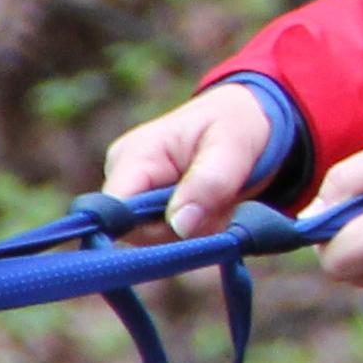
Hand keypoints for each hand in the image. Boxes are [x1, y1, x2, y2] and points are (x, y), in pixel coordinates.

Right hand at [112, 87, 280, 241]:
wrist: (246, 120)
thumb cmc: (237, 123)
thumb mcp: (233, 144)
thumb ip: (209, 183)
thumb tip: (180, 226)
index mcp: (134, 156)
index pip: (115, 211)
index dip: (146, 230)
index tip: (191, 228)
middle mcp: (125, 179)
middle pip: (138, 234)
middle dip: (186, 230)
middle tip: (223, 205)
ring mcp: (136, 198)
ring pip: (157, 242)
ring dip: (197, 232)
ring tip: (222, 203)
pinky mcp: (151, 213)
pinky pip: (171, 240)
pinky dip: (199, 233)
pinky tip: (216, 211)